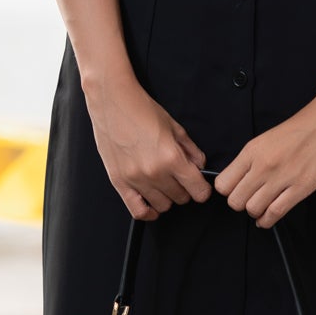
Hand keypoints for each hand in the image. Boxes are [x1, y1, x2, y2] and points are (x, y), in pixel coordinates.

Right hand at [85, 73, 211, 220]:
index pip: (198, 191)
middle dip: (185, 190)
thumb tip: (200, 166)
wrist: (113, 101)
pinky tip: (152, 205)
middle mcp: (154, 172)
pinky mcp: (119, 182)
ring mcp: (135, 179)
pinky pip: (137, 211)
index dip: (203, 190)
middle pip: (181, 199)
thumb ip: (191, 150)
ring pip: (163, 206)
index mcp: (171, 158)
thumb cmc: (142, 110)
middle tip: (180, 178)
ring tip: (164, 184)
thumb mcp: (175, 127)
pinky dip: (148, 213)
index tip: (201, 186)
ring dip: (167, 198)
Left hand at [212, 91, 315, 227]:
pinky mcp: (301, 188)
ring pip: (252, 209)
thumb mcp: (267, 139)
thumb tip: (240, 181)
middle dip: (241, 204)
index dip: (229, 191)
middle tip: (251, 199)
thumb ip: (251, 160)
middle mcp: (263, 165)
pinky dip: (267, 220)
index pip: (222, 184)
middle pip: (235, 201)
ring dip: (256, 212)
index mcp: (252, 150)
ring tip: (263, 206)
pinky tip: (268, 217)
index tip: (238, 190)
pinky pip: (274, 213)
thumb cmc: (302, 128)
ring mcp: (282, 177)